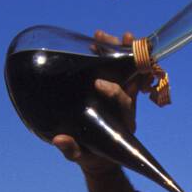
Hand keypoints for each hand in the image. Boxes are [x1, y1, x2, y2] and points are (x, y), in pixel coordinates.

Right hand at [50, 30, 143, 176]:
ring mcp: (120, 97)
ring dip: (117, 51)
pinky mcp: (113, 91)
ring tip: (101, 34)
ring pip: (125, 70)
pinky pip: (116, 70)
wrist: (100, 157)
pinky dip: (109, 55)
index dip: (115, 92)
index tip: (99, 83)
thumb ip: (72, 149)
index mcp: (122, 123)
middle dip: (125, 59)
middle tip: (113, 40)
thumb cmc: (91, 156)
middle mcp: (125, 107)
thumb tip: (59, 140)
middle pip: (131, 79)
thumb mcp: (81, 156)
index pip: (125, 103)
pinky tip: (97, 41)